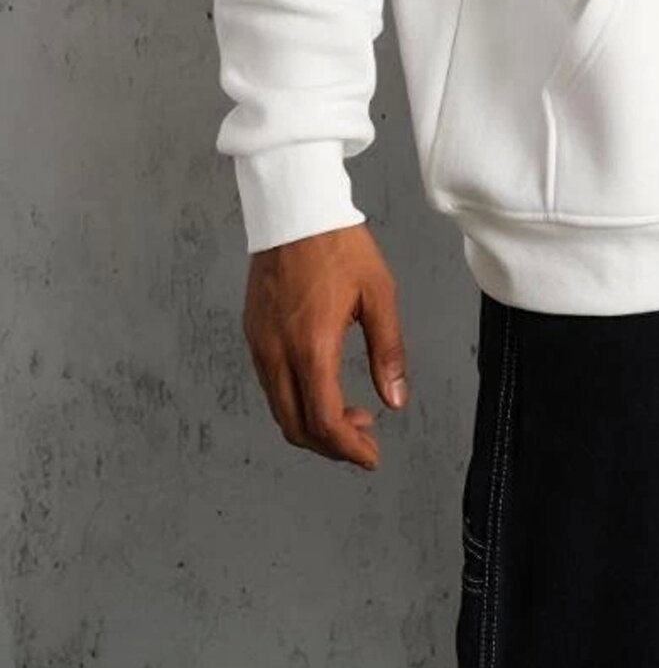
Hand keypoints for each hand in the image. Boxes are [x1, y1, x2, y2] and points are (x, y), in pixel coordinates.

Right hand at [242, 224, 408, 470]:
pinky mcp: (253, 335)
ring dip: (314, 425)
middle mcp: (277, 353)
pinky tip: (324, 387)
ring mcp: (259, 345)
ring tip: (351, 415)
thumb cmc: (338, 245)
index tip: (371, 457)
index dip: (348, 449)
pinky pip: (271, 386)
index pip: (323, 421)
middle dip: (332, 445)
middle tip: (365, 441)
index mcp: (311, 346)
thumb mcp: (379, 294)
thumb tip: (395, 400)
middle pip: (296, 427)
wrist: (295, 210)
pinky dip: (297, 401)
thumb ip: (388, 351)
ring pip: (280, 410)